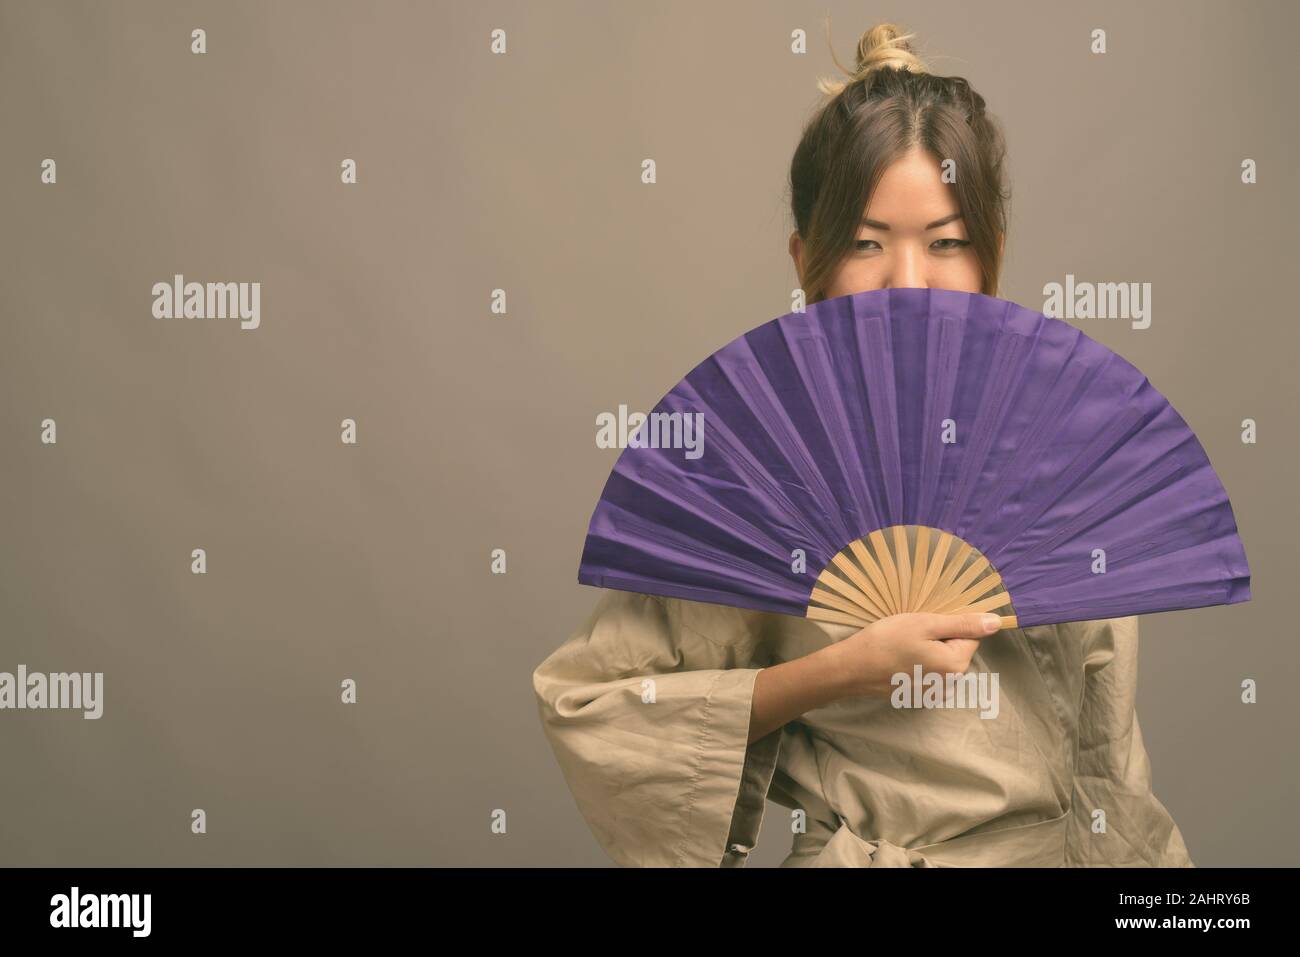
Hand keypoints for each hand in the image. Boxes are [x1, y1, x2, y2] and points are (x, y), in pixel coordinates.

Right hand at [823, 611, 1003, 698]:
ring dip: (929, 650)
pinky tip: (900, 658)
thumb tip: (996, 622)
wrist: (851, 668)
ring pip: (942, 660)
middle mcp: (950, 683)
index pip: (970, 636)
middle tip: (913, 631)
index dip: (949, 624)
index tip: (926, 622)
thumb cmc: (886, 641)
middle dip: (940, 637)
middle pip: (957, 649)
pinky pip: (930, 672)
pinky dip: (919, 662)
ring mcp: (935, 693)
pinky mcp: (920, 695)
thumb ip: (963, 624)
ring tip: (904, 645)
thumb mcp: (925, 624)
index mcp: (956, 664)